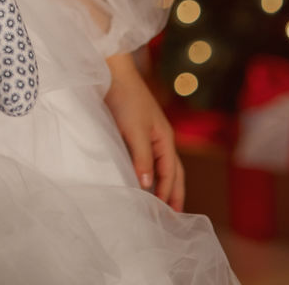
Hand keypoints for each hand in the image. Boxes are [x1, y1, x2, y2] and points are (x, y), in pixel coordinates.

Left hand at [103, 53, 184, 212]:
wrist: (113, 71)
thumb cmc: (126, 98)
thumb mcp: (135, 130)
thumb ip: (142, 158)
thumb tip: (148, 184)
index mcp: (165, 138)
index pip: (171, 173)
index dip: (168, 194)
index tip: (165, 216)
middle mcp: (161, 136)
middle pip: (173, 170)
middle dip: (174, 192)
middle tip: (174, 216)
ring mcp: (149, 132)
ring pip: (161, 164)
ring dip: (162, 183)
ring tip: (160, 203)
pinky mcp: (136, 128)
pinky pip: (147, 156)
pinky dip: (149, 171)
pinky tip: (142, 178)